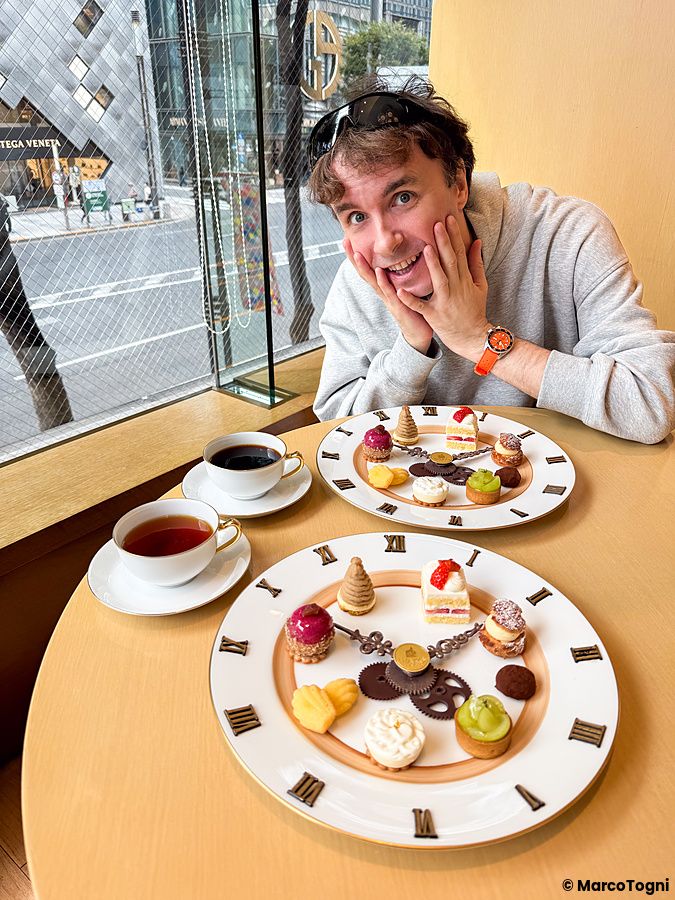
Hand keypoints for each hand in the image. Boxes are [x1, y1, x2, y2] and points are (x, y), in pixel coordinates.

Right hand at [343, 238, 432, 353]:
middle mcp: (382, 292)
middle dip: (353, 257)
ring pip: (373, 282)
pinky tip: (379, 272)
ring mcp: (388, 299)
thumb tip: (398, 258)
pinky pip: (389, 293)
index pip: (368, 267)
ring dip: (364, 268)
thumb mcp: (403, 289)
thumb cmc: (412, 310)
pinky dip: (383, 283)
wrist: (418, 333)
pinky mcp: (398, 306)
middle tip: (344, 242)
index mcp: (384, 287)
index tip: (348, 238)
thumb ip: (398, 276)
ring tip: (356, 254)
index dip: (357, 255)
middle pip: (364, 273)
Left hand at [395, 216, 488, 359]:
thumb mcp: (480, 285)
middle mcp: (455, 288)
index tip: (449, 218)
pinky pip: (420, 307)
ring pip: (438, 280)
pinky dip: (410, 299)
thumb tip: (476, 241)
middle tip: (436, 224)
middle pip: (450, 262)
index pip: (459, 253)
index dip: (454, 235)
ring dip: (432, 264)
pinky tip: (400, 291)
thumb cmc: (474, 309)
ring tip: (426, 248)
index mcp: (464, 279)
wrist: (473, 337)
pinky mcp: (434, 315)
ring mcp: (444, 302)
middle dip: (444, 242)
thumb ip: (476, 263)